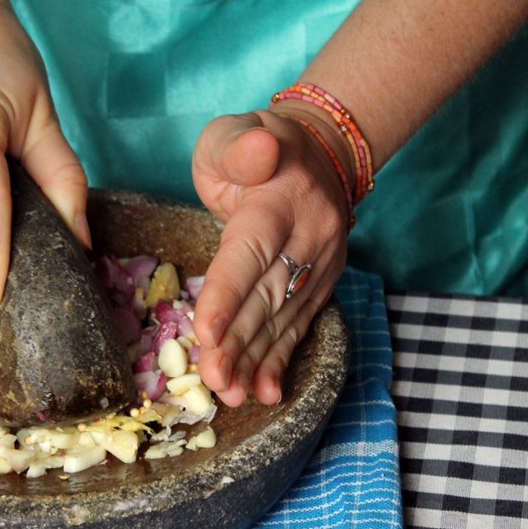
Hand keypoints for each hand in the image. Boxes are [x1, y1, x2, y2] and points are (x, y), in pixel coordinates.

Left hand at [191, 109, 349, 406]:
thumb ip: (240, 146)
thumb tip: (259, 147)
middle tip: (213, 379)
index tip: (206, 333)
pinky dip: (280, 362)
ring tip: (231, 395)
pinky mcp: (319, 286)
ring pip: (282, 319)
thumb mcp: (234, 133)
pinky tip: (265, 393)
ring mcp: (319, 266)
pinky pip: (298, 326)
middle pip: (267, 297)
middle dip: (238, 343)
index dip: (228, 294)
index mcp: (279, 202)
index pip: (251, 253)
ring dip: (255, 361)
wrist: (320, 154)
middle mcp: (307, 238)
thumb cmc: (253, 145)